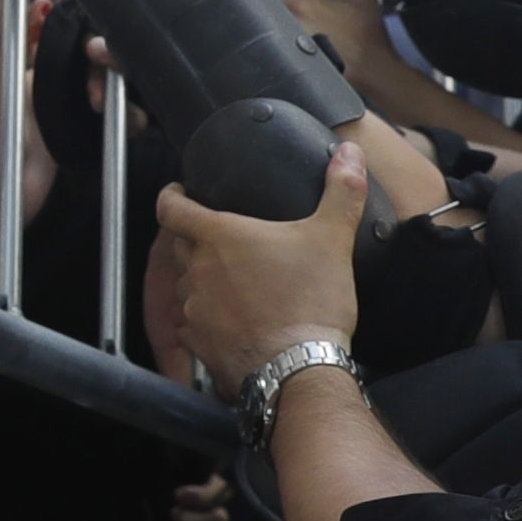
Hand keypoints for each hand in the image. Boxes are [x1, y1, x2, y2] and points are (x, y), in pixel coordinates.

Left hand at [157, 141, 369, 390]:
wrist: (299, 368)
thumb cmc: (311, 301)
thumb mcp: (332, 238)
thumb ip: (341, 191)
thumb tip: (350, 153)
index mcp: (219, 237)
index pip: (171, 207)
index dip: (171, 196)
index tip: (179, 193)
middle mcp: (198, 270)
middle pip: (180, 245)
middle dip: (194, 239)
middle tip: (224, 241)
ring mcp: (194, 307)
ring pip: (188, 285)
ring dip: (204, 280)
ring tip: (237, 284)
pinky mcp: (198, 341)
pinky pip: (193, 322)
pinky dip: (208, 317)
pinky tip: (236, 319)